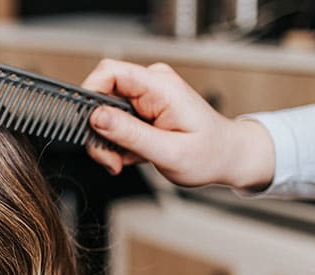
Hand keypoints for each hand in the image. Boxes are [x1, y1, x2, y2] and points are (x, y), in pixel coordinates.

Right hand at [80, 59, 274, 189]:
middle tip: (110, 159)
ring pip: (104, 113)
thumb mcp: (168, 152)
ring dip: (107, 142)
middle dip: (98, 132)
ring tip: (123, 161)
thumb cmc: (209, 154)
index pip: (110, 72)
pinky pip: (114, 121)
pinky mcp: (143, 107)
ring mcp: (147, 95)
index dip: (89, 95)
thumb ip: (130, 134)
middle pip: (101, 96)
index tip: (87, 126)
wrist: (227, 156)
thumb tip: (97, 117)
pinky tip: (132, 155)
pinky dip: (116, 143)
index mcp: (160, 88)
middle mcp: (152, 85)